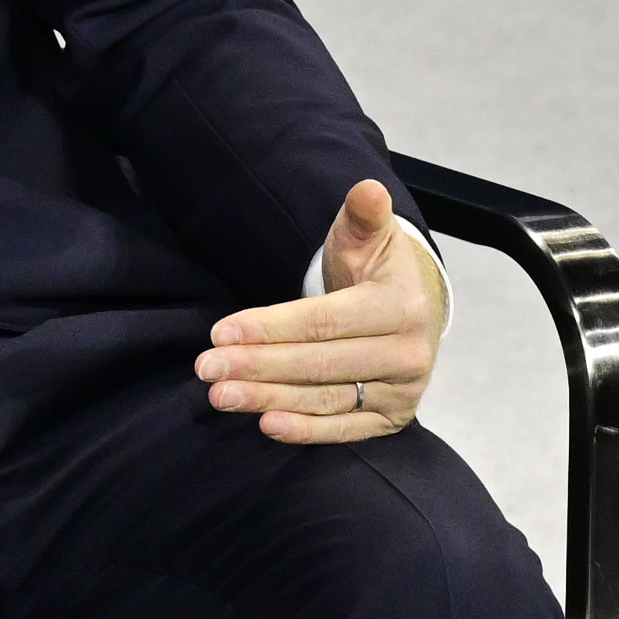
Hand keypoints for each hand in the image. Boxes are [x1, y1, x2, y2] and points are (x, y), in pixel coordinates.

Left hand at [197, 179, 446, 441]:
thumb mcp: (368, 238)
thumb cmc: (373, 271)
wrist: (412, 311)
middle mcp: (409, 353)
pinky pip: (346, 429)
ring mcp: (403, 390)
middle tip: (205, 368)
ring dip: (269, 399)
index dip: (270, 327)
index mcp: (401, 306)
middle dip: (258, 366)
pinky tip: (266, 425)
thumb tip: (366, 188)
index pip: (325, 321)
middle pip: (319, 363)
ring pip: (326, 398)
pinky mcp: (393, 418)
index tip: (220, 332)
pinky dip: (307, 430)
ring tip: (220, 396)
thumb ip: (361, 216)